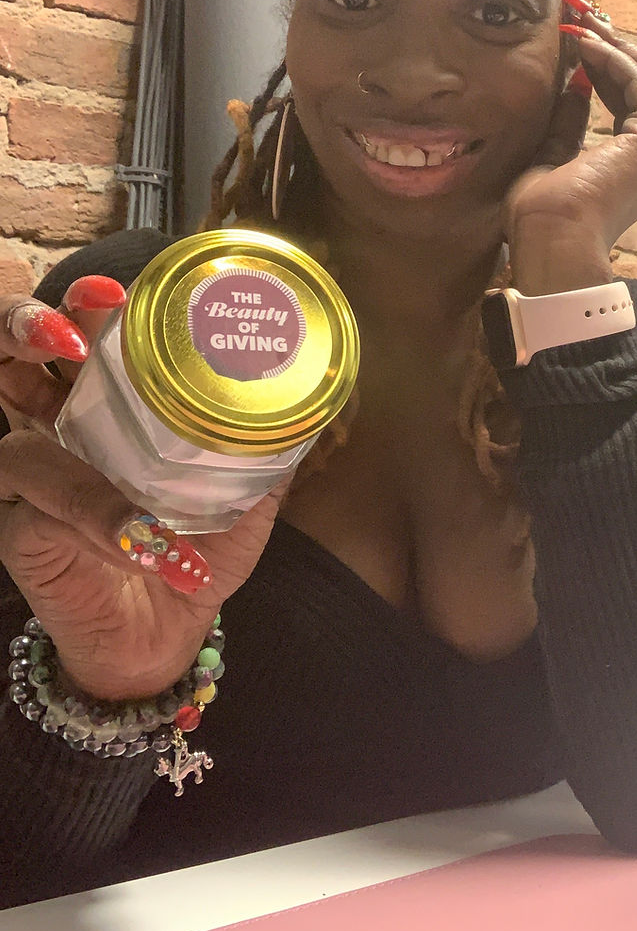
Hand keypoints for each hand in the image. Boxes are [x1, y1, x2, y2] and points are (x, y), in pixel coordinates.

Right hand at [0, 278, 284, 700]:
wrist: (164, 637)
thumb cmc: (193, 556)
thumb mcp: (241, 501)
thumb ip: (263, 455)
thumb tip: (311, 408)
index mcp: (107, 412)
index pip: (83, 342)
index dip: (86, 307)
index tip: (115, 293)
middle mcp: (59, 433)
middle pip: (16, 360)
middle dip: (31, 324)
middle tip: (78, 319)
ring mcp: (34, 477)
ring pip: (15, 424)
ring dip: (37, 393)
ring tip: (71, 367)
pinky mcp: (19, 527)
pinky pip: (42, 501)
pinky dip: (92, 508)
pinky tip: (135, 530)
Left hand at [505, 0, 636, 294]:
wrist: (552, 243)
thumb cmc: (545, 218)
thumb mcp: (554, 157)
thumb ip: (570, 122)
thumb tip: (575, 82)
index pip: (635, 97)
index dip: (606, 60)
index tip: (575, 32)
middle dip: (614, 41)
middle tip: (578, 10)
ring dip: (613, 42)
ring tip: (578, 18)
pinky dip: (611, 57)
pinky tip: (582, 43)